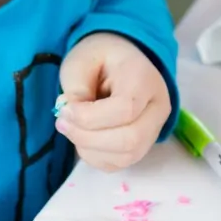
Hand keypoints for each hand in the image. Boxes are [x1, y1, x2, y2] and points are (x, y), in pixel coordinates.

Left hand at [56, 32, 171, 171]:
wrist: (121, 61)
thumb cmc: (100, 57)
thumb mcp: (81, 61)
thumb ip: (76, 88)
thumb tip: (72, 117)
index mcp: (144, 78)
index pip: (125, 109)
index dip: (89, 117)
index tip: (64, 109)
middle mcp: (158, 107)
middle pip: (130, 139)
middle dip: (88, 138)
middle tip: (62, 123)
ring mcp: (154, 129)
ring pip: (126, 156)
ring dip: (89, 150)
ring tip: (70, 129)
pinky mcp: (144, 145)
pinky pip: (120, 163)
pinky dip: (95, 157)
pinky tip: (83, 138)